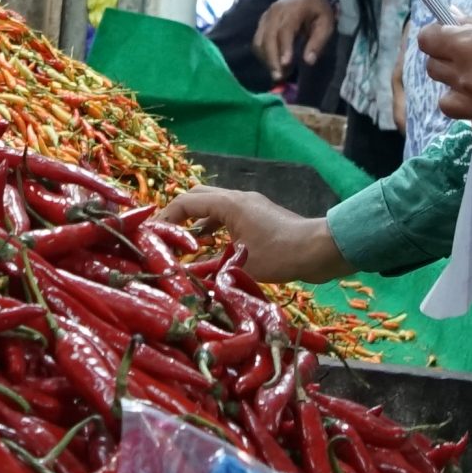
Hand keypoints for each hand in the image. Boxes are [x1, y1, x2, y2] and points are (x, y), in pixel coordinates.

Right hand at [155, 188, 350, 283]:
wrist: (320, 250)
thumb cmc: (281, 255)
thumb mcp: (241, 264)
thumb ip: (210, 266)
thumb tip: (185, 276)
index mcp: (229, 204)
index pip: (186, 202)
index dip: (165, 216)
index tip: (151, 232)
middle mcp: (238, 199)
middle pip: (198, 196)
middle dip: (178, 213)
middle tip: (163, 234)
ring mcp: (250, 206)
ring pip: (214, 207)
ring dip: (196, 222)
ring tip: (182, 243)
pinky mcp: (260, 217)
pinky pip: (228, 216)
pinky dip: (214, 228)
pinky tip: (211, 248)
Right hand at [256, 0, 335, 81]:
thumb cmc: (317, 11)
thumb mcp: (326, 24)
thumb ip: (318, 42)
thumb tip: (309, 61)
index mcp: (293, 9)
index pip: (285, 30)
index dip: (284, 47)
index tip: (286, 64)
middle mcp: (275, 12)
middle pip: (268, 37)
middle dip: (272, 59)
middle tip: (279, 77)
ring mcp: (265, 17)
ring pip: (259, 41)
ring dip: (267, 59)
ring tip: (279, 74)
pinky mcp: (261, 24)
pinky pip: (257, 42)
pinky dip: (263, 56)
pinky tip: (273, 65)